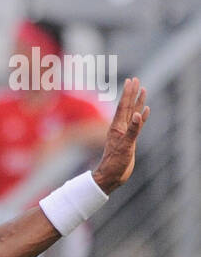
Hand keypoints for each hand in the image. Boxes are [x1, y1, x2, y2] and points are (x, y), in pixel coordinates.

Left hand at [92, 78, 149, 194]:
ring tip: (143, 90)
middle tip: (136, 79)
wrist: (111, 177)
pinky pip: (138, 125)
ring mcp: (125, 133)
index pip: (124, 106)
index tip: (131, 80)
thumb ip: (132, 131)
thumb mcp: (125, 146)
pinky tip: (146, 111)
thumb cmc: (115, 163)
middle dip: (132, 93)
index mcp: (118, 127)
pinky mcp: (130, 140)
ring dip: (138, 102)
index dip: (128, 93)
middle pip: (128, 106)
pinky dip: (142, 117)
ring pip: (133, 113)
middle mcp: (121, 128)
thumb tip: (139, 115)